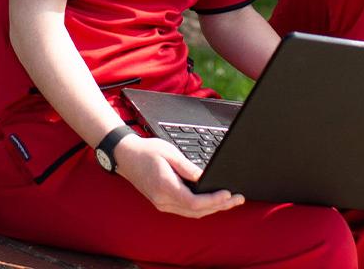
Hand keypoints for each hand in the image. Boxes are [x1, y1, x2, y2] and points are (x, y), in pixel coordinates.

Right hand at [113, 134, 245, 217]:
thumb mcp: (170, 153)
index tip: (228, 194)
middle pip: (196, 211)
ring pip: (192, 213)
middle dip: (220, 206)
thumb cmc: (147, 151)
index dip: (214, 200)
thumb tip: (205, 178)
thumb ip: (188, 168)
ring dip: (212, 208)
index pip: (194, 202)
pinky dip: (201, 208)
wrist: (126, 156)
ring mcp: (161, 204)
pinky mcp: (162, 203)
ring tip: (230, 201)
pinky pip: (185, 210)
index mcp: (165, 187)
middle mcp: (163, 201)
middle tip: (238, 199)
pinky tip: (212, 201)